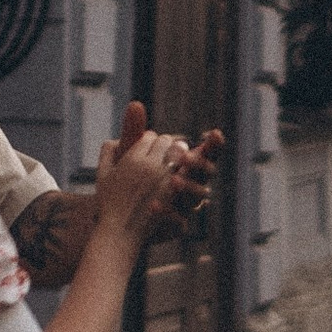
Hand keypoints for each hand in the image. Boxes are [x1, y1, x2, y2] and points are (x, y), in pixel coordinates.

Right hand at [91, 122, 185, 241]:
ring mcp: (165, 178)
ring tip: (174, 161)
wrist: (121, 230)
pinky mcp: (174, 191)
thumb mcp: (102, 175)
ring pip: (179, 153)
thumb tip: (116, 139)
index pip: (150, 136)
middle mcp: (151, 165)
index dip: (150, 140)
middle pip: (166, 141)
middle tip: (164, 152)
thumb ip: (107, 152)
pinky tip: (178, 176)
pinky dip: (182, 170)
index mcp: (133, 158)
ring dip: (178, 155)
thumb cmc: (109, 203)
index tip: (150, 147)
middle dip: (165, 145)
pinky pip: (184, 171)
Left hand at [115, 100, 222, 243]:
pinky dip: (167, 214)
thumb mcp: (129, 157)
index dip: (213, 145)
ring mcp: (184, 208)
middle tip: (185, 156)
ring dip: (187, 188)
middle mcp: (191, 187)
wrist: (116, 218)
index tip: (215, 133)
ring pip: (196, 199)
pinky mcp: (173, 228)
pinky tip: (153, 206)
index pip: (207, 154)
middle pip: (206, 175)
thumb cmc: (128, 181)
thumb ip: (135, 133)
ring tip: (173, 181)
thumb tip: (134, 103)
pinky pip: (178, 223)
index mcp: (186, 168)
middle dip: (199, 164)